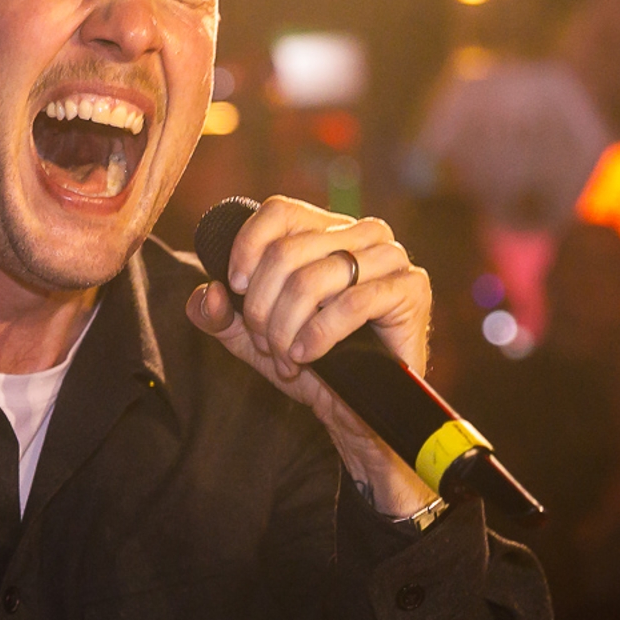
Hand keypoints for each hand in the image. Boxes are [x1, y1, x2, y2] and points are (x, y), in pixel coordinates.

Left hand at [184, 198, 432, 505]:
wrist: (358, 408)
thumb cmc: (311, 363)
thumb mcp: (253, 339)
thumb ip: (221, 315)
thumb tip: (207, 293)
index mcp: (326, 230)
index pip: (279, 211)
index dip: (247, 247)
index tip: (235, 288)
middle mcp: (361, 233)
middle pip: (287, 251)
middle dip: (263, 307)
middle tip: (265, 344)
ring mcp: (390, 257)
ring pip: (315, 278)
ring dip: (287, 325)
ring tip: (286, 357)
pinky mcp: (411, 288)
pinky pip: (354, 302)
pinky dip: (319, 334)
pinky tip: (307, 356)